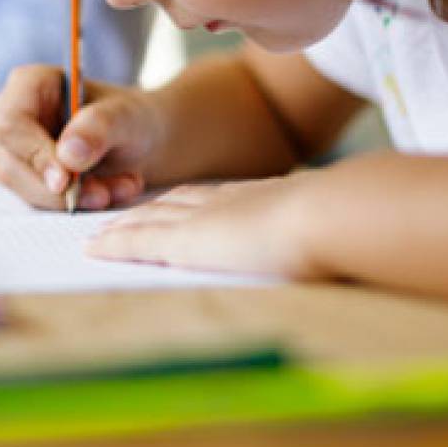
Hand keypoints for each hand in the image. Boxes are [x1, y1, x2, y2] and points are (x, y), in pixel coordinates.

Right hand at [0, 65, 160, 210]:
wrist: (141, 142)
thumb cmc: (130, 117)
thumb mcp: (126, 116)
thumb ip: (99, 127)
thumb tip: (68, 156)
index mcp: (27, 85)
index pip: (10, 124)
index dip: (35, 155)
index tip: (66, 181)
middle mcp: (10, 118)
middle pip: (11, 164)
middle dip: (59, 189)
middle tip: (104, 195)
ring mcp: (14, 152)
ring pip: (26, 190)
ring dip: (74, 199)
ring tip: (121, 188)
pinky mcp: (26, 180)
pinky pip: (41, 203)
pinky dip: (78, 205)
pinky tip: (112, 192)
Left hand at [86, 175, 326, 278]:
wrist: (332, 215)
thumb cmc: (348, 225)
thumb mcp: (338, 223)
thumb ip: (331, 230)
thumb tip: (354, 243)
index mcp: (262, 199)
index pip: (213, 199)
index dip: (188, 204)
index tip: (172, 209)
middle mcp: (226, 202)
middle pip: (174, 204)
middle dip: (146, 211)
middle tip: (122, 218)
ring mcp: (203, 219)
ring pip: (149, 219)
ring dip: (123, 226)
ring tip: (100, 234)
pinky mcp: (186, 241)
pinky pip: (138, 241)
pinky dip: (114, 244)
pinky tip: (93, 248)